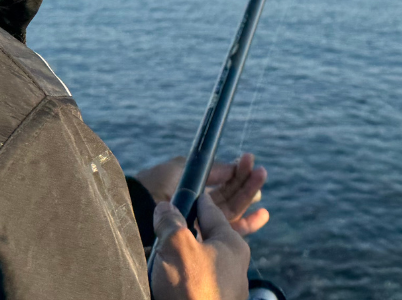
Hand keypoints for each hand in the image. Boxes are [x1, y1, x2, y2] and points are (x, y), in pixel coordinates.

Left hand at [135, 153, 269, 234]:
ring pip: (233, 210)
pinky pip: (230, 232)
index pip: (220, 180)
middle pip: (229, 194)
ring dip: (249, 196)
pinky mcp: (205, 240)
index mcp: (192, 189)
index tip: (249, 161)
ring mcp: (202, 224)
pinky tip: (262, 214)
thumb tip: (232, 167)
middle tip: (261, 171)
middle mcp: (199, 207)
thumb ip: (209, 169)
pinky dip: (248, 224)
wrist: (138, 210)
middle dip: (246, 182)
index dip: (236, 171)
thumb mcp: (181, 170)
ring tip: (263, 184)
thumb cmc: (154, 187)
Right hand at [151, 193, 249, 299]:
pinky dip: (180, 278)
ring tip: (159, 257)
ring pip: (198, 262)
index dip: (194, 200)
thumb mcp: (177, 246)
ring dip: (178, 258)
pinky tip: (166, 281)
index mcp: (232, 244)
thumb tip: (165, 208)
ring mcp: (225, 287)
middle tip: (164, 229)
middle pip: (204, 238)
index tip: (186, 194)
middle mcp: (234, 265)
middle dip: (183, 233)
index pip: (210, 211)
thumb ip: (170, 222)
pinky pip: (194, 281)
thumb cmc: (193, 291)